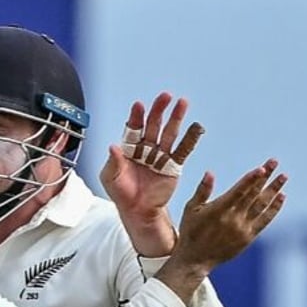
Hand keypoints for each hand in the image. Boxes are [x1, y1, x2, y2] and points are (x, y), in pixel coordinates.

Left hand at [99, 92, 202, 255]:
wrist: (136, 211)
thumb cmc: (121, 193)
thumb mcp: (110, 178)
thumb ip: (112, 162)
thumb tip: (113, 146)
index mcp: (129, 149)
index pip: (133, 128)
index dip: (136, 117)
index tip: (139, 105)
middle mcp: (145, 149)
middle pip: (153, 125)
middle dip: (159, 110)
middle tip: (165, 96)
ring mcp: (160, 156)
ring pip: (169, 133)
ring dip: (176, 118)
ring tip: (182, 103)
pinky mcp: (172, 166)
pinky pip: (183, 150)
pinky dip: (190, 139)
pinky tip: (196, 127)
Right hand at [155, 159, 285, 303]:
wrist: (196, 259)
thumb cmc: (191, 231)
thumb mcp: (191, 209)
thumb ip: (202, 191)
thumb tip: (209, 173)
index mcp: (218, 210)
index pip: (239, 191)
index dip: (251, 179)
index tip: (262, 168)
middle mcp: (233, 218)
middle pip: (253, 194)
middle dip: (265, 177)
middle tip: (274, 162)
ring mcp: (242, 228)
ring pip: (262, 205)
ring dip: (274, 190)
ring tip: (283, 176)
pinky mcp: (248, 237)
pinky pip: (265, 220)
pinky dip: (274, 208)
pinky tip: (281, 197)